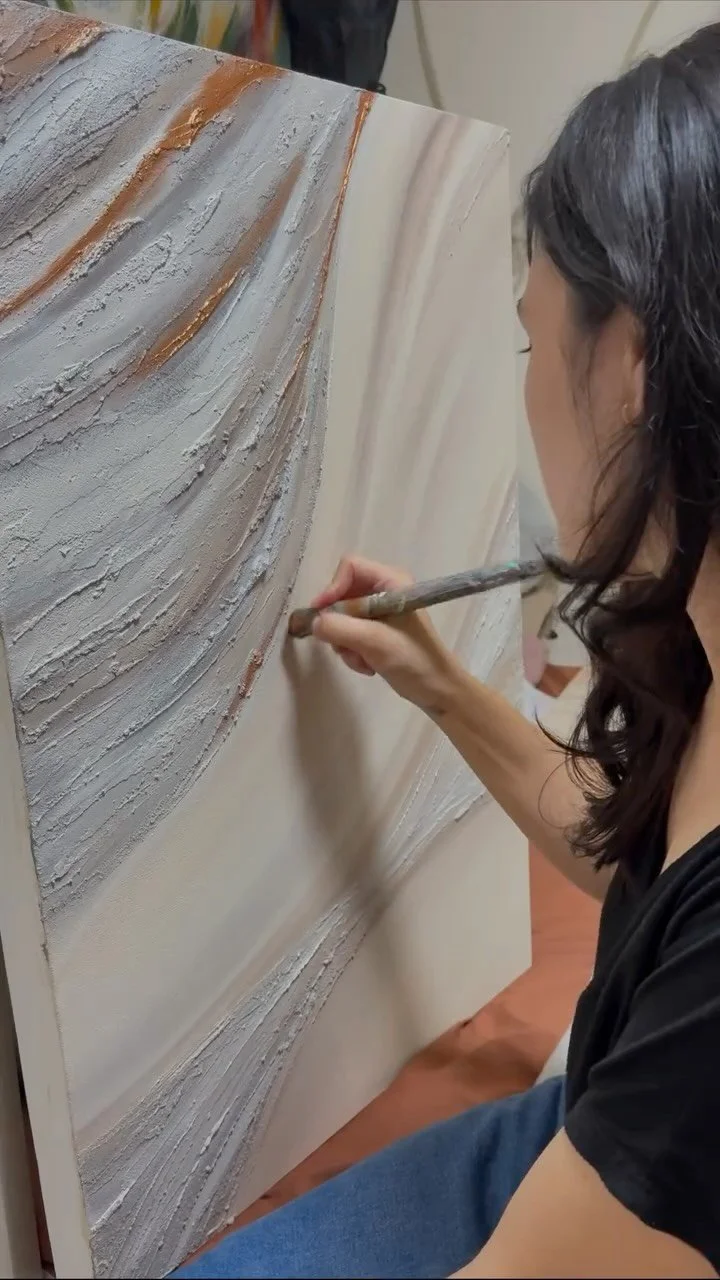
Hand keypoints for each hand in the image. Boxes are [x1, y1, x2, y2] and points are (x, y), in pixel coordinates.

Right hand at [309, 555, 461, 712]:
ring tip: (361, 660)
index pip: (350, 568)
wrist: (436, 689)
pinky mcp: (377, 631)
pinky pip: (350, 633)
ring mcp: (381, 612)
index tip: (322, 616)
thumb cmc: (412, 659)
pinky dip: (353, 651)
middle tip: (344, 645)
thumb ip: (338, 628)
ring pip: (343, 617)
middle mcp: (385, 590)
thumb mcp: (372, 641)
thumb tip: (313, 623)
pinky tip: (368, 665)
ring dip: (345, 642)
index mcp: (391, 581)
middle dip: (339, 624)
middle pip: (342, 594)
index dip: (332, 589)